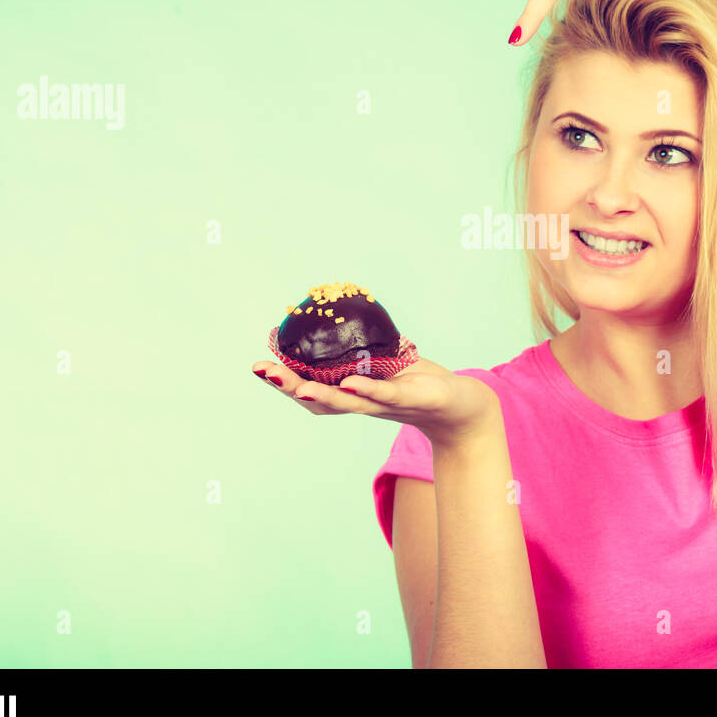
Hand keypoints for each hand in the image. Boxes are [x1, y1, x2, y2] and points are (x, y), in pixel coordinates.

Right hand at [250, 356, 500, 451]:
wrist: (459, 405)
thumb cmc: (419, 381)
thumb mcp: (385, 361)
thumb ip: (361, 346)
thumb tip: (336, 310)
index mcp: (351, 394)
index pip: (310, 389)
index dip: (283, 380)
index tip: (258, 366)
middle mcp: (361, 404)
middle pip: (319, 400)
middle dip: (290, 387)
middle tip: (263, 371)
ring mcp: (384, 406)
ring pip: (347, 402)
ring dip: (321, 395)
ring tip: (298, 387)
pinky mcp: (410, 400)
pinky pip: (384, 396)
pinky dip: (366, 391)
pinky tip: (350, 383)